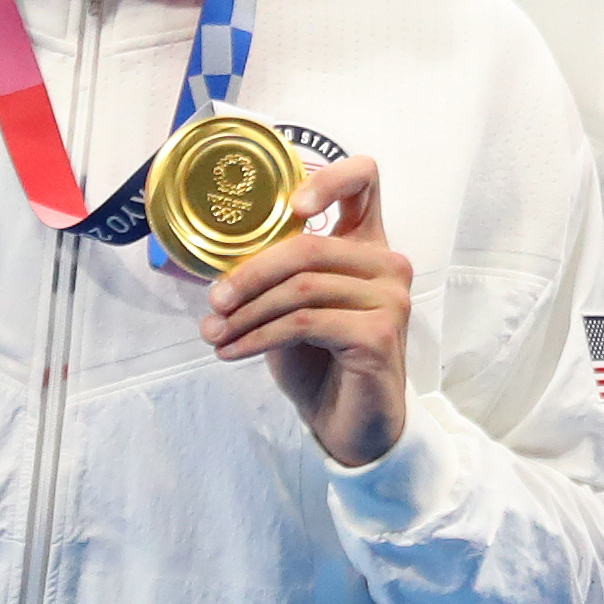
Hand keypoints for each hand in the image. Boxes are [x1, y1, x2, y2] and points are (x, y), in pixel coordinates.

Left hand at [202, 155, 412, 468]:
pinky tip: (234, 352)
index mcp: (367, 247)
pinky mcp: (379, 334)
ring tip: (215, 334)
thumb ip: (275, 275)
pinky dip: (258, 336)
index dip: (326, 178)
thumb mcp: (291, 308)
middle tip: (214, 301)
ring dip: (246, 313)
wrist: (350, 425)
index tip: (291, 206)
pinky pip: (303, 323)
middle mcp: (387, 265)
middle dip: (248, 274)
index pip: (363, 180)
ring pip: (300, 288)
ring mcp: (389, 299)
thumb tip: (218, 267)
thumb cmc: (320, 363)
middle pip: (307, 246)